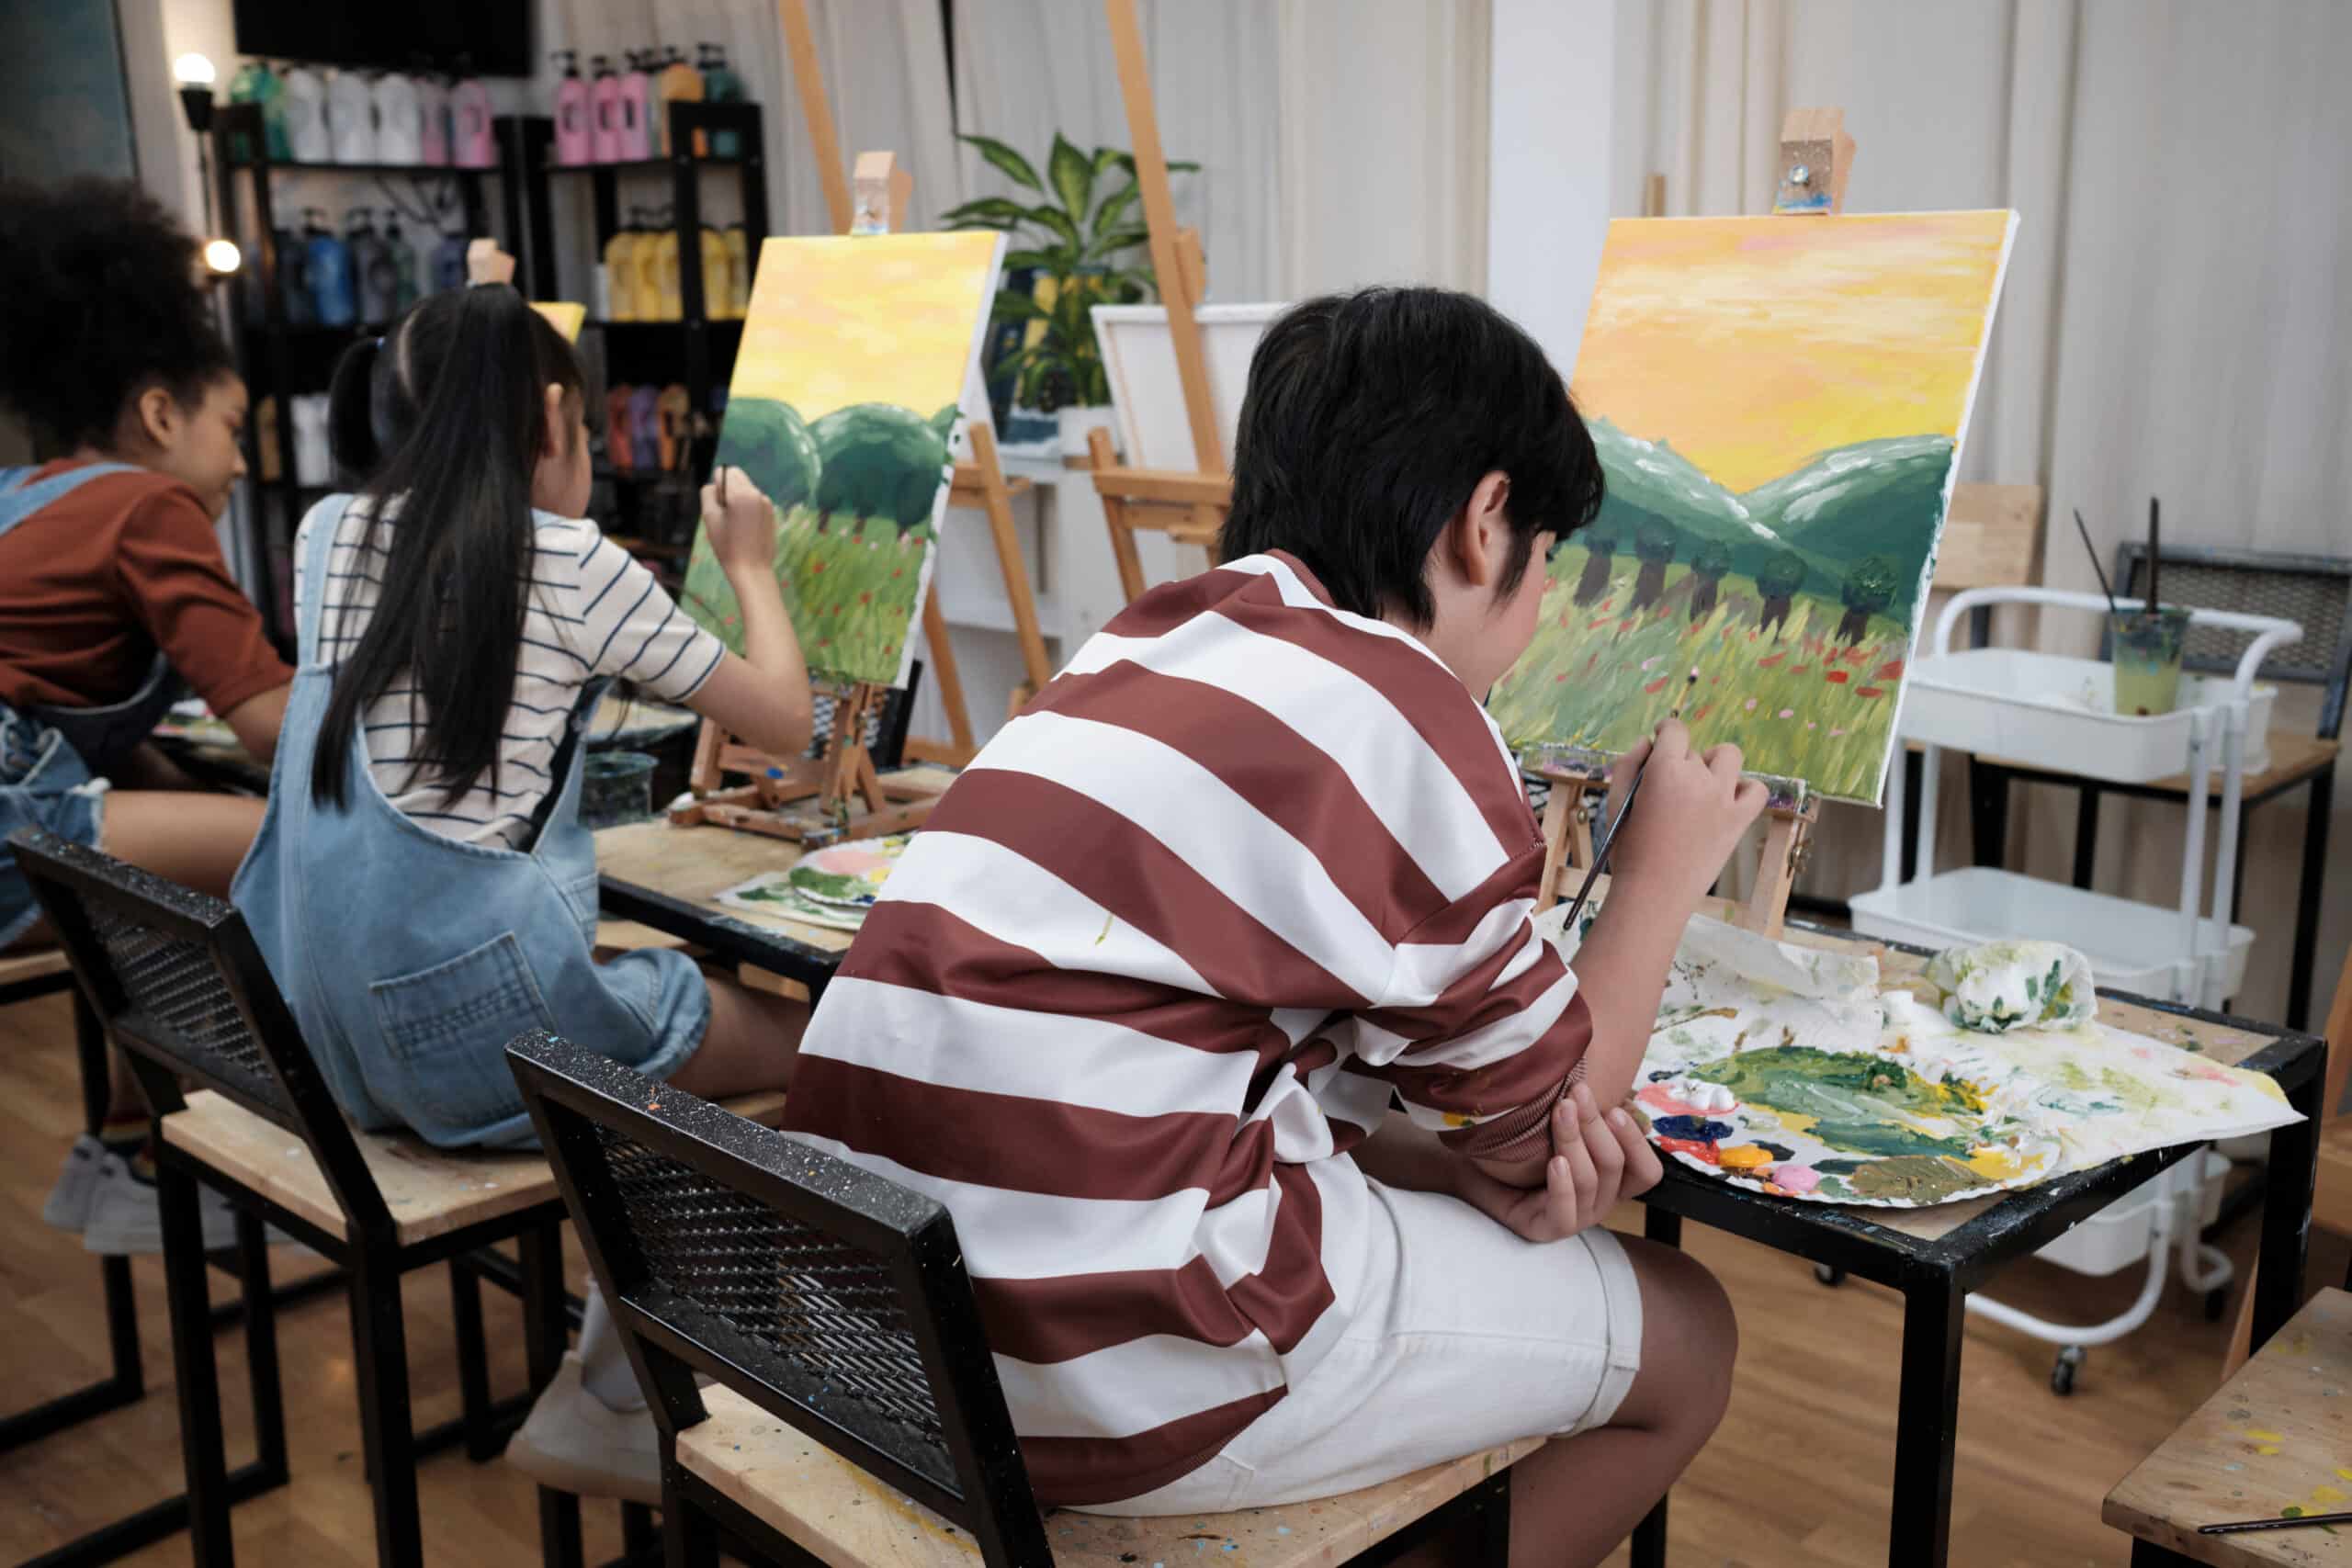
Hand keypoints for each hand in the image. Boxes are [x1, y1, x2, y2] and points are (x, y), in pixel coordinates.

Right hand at [701, 467, 778, 573]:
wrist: (752, 569)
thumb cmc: (727, 545)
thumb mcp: (709, 517)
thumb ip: (708, 494)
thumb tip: (715, 484)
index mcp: (742, 494)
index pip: (724, 472)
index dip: (716, 488)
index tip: (719, 507)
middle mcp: (757, 494)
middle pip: (737, 475)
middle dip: (728, 488)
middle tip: (726, 514)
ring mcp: (767, 503)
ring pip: (746, 488)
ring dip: (738, 498)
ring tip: (736, 523)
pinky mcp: (771, 512)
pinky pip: (755, 500)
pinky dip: (748, 507)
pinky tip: (746, 527)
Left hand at [1452, 1084, 1662, 1243]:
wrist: (1471, 1164)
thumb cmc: (1520, 1142)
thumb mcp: (1560, 1121)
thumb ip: (1585, 1107)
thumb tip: (1598, 1073)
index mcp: (1611, 1179)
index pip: (1647, 1173)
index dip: (1637, 1143)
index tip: (1614, 1109)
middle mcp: (1598, 1200)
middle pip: (1614, 1166)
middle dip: (1596, 1125)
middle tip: (1576, 1093)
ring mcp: (1574, 1218)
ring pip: (1590, 1183)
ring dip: (1575, 1142)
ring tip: (1560, 1112)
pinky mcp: (1545, 1229)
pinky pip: (1565, 1215)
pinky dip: (1563, 1186)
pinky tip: (1554, 1161)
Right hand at [1607, 719, 1766, 910]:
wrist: (1654, 893)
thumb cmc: (1628, 849)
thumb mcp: (1616, 801)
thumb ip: (1628, 764)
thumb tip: (1647, 742)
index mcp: (1664, 770)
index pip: (1674, 730)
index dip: (1666, 731)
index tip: (1662, 740)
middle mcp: (1698, 778)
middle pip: (1694, 751)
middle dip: (1681, 761)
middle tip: (1668, 789)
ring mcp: (1723, 798)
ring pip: (1729, 756)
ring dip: (1715, 762)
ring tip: (1702, 784)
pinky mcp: (1739, 820)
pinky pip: (1756, 790)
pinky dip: (1745, 788)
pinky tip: (1727, 799)